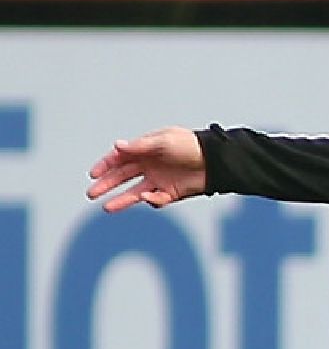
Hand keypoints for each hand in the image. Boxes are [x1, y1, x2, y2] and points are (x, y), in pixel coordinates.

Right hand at [86, 127, 206, 211]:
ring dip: (121, 199)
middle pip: (123, 176)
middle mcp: (149, 165)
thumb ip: (140, 146)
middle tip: (92, 193)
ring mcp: (159, 180)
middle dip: (106, 184)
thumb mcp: (164, 141)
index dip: (105, 165)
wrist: (216, 162)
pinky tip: (149, 197)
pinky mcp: (170, 193)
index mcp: (146, 150)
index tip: (94, 174)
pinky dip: (151, 200)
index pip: (120, 158)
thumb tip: (117, 145)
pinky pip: (155, 200)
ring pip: (134, 192)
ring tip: (106, 207)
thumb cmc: (191, 146)